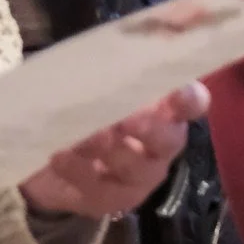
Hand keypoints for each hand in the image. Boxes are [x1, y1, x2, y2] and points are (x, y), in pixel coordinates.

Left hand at [19, 83, 206, 216]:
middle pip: (169, 140)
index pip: (192, 104)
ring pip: (134, 167)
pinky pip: (98, 188)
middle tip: (125, 119)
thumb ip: (112, 68)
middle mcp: (160, 147)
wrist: (51, 156)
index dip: (191, 100)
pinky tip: (59, 155)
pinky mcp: (110, 200)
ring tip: (85, 134)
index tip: (182, 93)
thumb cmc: (84, 110)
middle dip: (148, 128)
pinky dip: (77, 169)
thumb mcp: (97, 84)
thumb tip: (122, 42)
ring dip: (108, 147)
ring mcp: (138, 177)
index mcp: (165, 112)